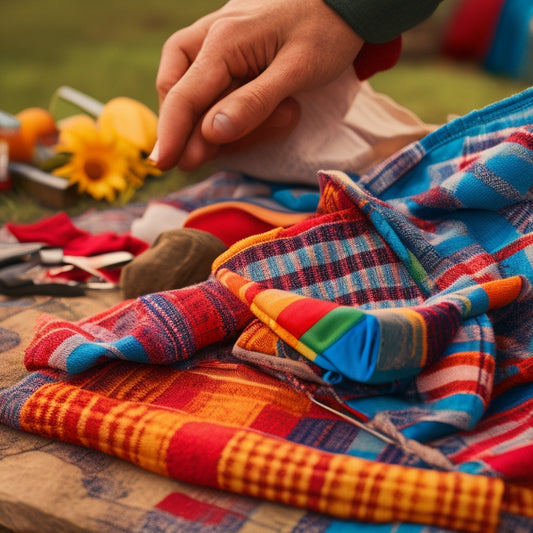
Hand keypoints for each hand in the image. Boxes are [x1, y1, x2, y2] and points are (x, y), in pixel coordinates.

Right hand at [153, 0, 362, 169]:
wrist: (345, 1)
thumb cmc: (326, 31)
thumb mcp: (296, 71)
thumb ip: (254, 103)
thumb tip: (212, 133)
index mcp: (223, 42)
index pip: (184, 95)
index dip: (171, 134)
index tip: (161, 165)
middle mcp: (211, 39)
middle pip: (183, 96)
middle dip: (203, 130)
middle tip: (235, 150)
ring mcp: (218, 43)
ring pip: (198, 94)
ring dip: (230, 121)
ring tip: (282, 116)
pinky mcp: (230, 52)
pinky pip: (218, 88)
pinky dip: (238, 109)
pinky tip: (274, 111)